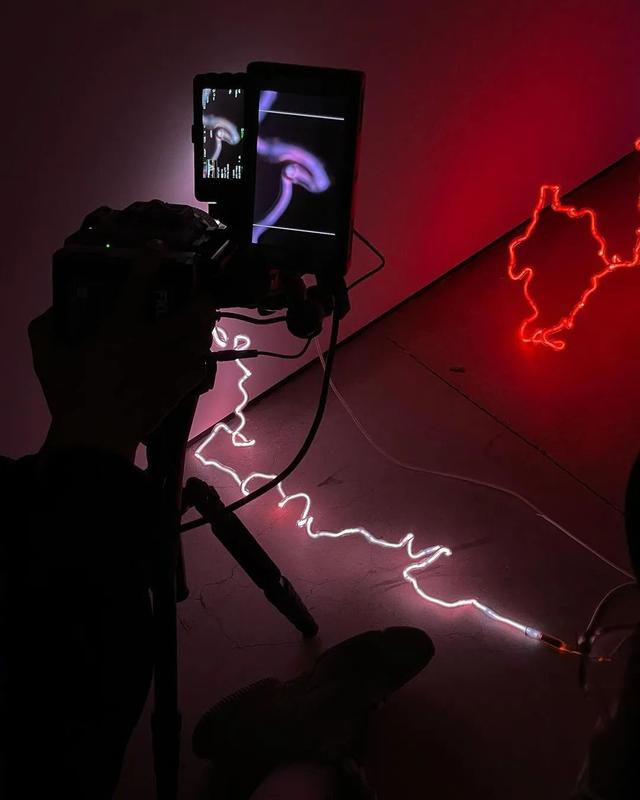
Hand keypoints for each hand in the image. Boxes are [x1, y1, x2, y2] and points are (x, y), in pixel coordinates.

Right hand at [29, 241, 216, 461]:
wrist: (96, 436)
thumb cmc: (70, 393)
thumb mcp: (47, 357)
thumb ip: (46, 329)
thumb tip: (53, 312)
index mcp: (120, 328)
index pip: (138, 285)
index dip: (149, 260)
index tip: (157, 247)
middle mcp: (153, 342)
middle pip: (192, 314)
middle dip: (203, 301)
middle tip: (202, 296)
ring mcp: (169, 367)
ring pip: (201, 341)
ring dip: (205, 330)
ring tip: (203, 325)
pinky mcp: (176, 390)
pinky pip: (199, 370)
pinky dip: (200, 360)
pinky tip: (197, 358)